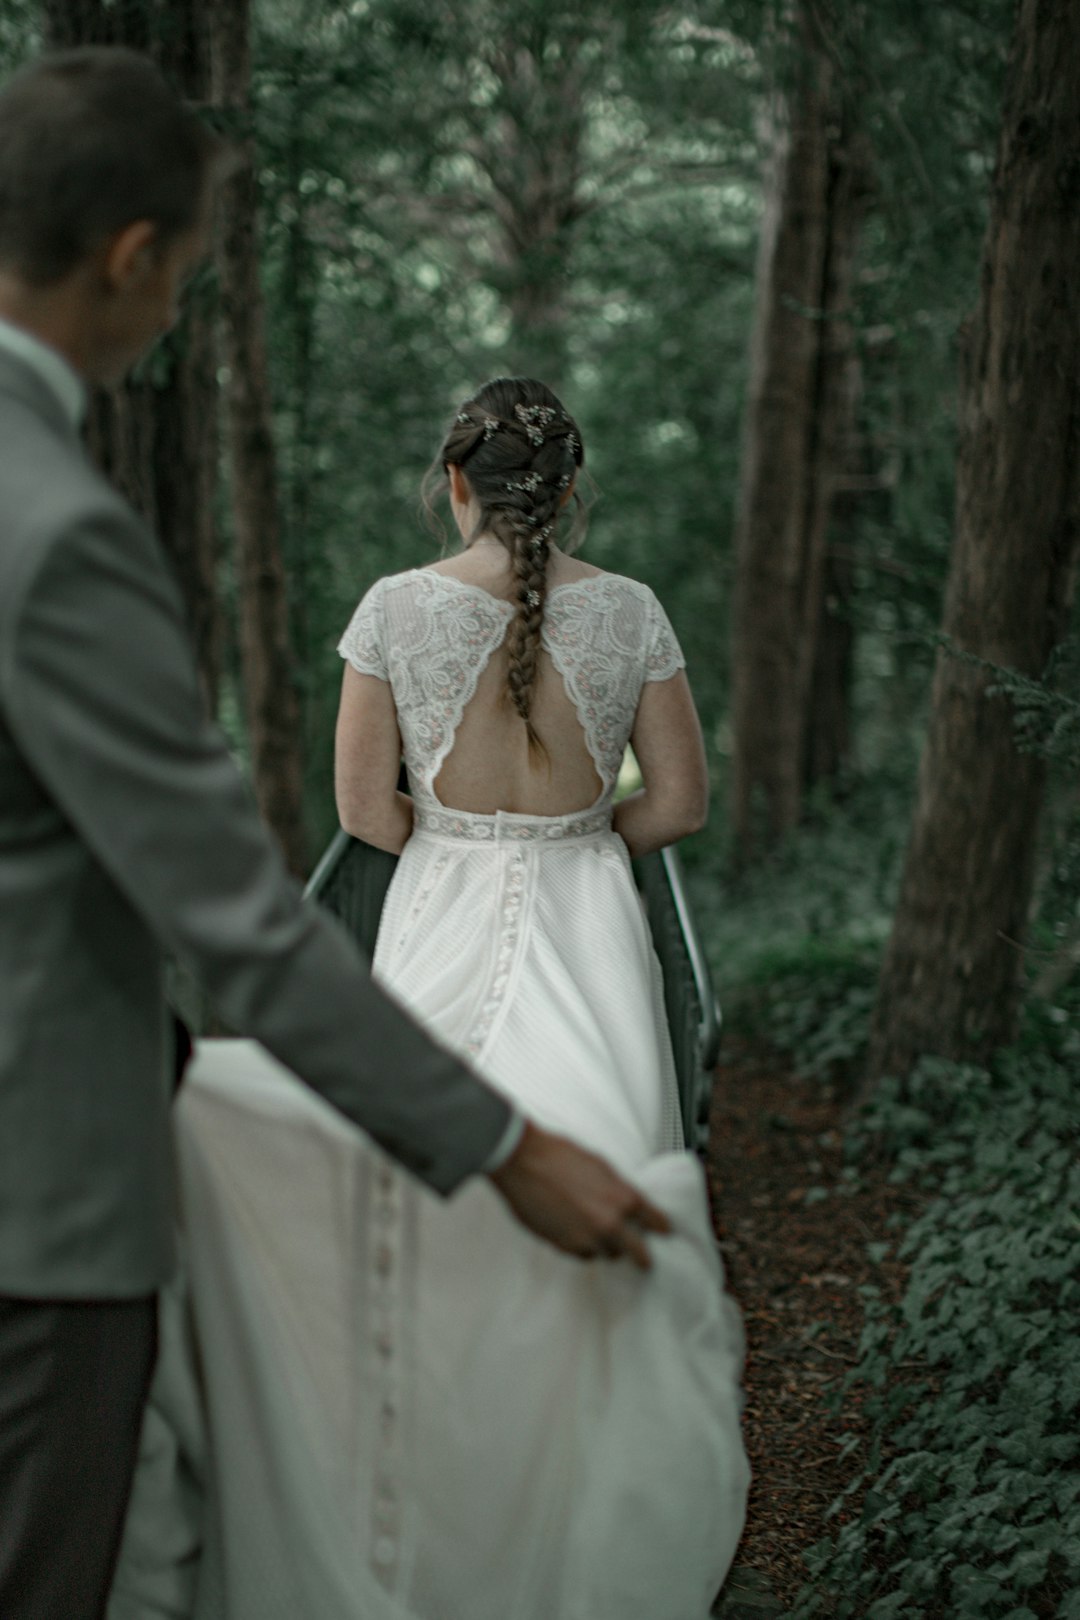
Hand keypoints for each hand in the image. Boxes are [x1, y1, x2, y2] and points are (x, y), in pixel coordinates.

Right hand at [487, 1121, 670, 1269]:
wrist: (523, 1161)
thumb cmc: (559, 1156)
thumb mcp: (601, 1166)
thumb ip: (618, 1190)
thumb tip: (628, 1205)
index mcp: (624, 1198)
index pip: (656, 1222)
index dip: (661, 1228)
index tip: (664, 1232)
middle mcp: (610, 1223)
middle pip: (639, 1253)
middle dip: (643, 1257)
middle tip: (646, 1262)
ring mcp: (588, 1238)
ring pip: (608, 1255)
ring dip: (606, 1247)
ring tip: (596, 1233)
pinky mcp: (565, 1246)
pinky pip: (583, 1255)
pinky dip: (583, 1247)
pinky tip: (575, 1230)